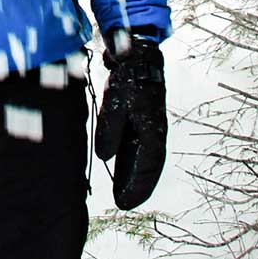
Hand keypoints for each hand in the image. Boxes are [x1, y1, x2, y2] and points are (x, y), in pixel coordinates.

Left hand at [94, 33, 166, 209]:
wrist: (136, 54)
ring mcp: (147, 125)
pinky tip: (116, 166)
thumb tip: (104, 157)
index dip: (137, 188)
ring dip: (131, 175)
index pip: (148, 167)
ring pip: (140, 157)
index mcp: (153, 132)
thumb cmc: (128, 80)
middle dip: (136, 186)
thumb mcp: (116, 106)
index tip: (124, 204)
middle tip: (122, 204)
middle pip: (147, 166)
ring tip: (119, 192)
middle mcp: (153, 132)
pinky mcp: (138, 118)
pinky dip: (127, 159)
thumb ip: (110, 132)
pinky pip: (134, 145)